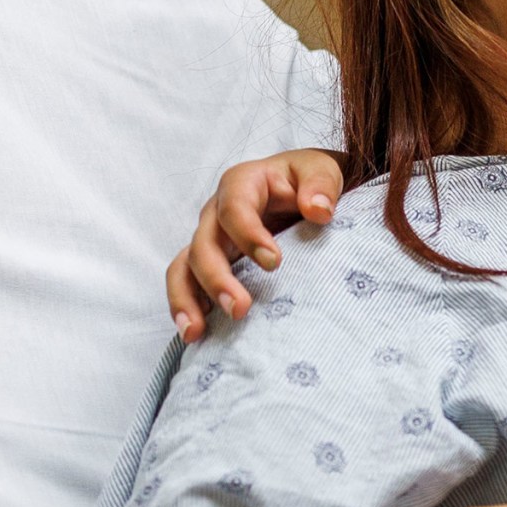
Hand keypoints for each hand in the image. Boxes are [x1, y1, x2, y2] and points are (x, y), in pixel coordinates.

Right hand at [166, 149, 345, 340]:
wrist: (306, 192)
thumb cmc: (310, 181)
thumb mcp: (322, 171)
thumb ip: (321, 186)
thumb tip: (318, 211)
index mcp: (243, 184)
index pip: (234, 207)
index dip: (248, 234)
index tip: (274, 262)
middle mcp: (217, 212)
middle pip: (204, 244)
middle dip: (217, 279)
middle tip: (241, 309)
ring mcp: (211, 240)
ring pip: (184, 268)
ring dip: (188, 300)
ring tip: (196, 332)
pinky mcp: (212, 264)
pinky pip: (188, 284)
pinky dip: (187, 308)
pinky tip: (196, 335)